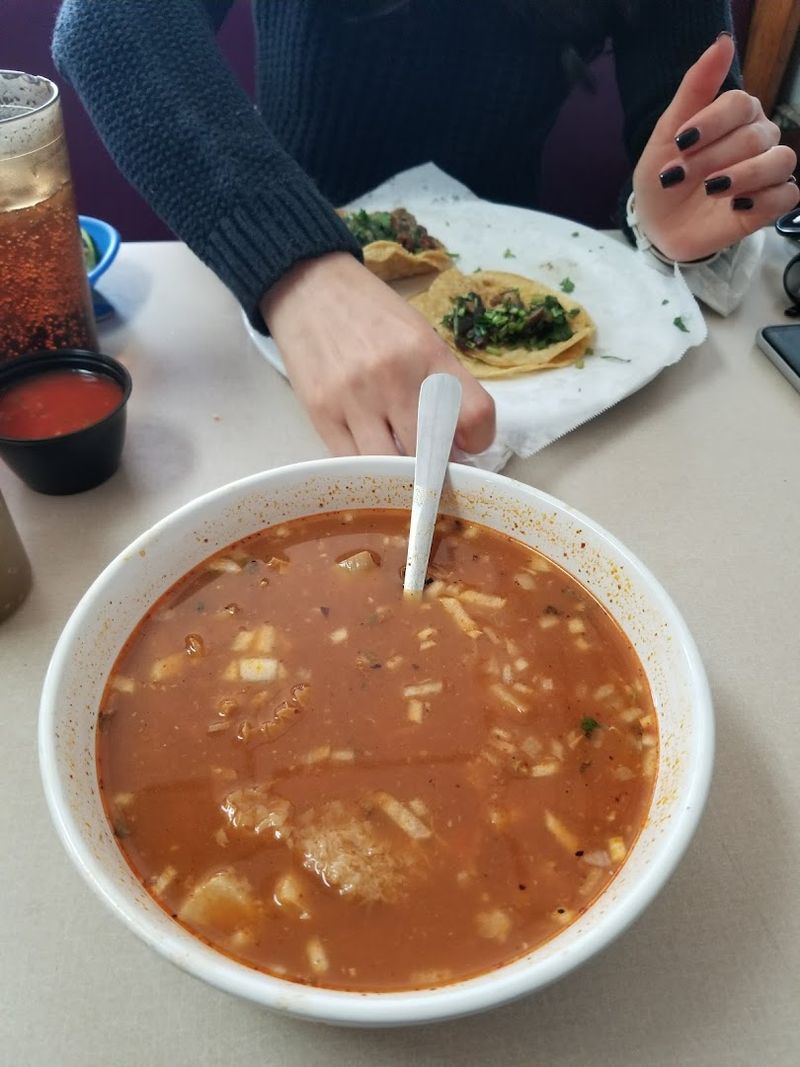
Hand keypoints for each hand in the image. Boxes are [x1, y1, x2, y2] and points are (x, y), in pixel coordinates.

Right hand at [260, 252, 495, 455]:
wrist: (309, 288)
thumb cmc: (372, 315)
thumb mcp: (420, 335)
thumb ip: (442, 384)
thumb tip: (458, 444)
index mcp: (428, 352)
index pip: (474, 415)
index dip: (478, 440)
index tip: (468, 445)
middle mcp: (394, 377)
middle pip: (432, 452)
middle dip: (438, 465)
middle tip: (434, 462)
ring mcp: (354, 399)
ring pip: (390, 467)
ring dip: (401, 475)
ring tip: (402, 465)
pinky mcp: (321, 414)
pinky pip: (352, 464)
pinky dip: (368, 470)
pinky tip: (372, 456)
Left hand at [633, 33, 798, 261]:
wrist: (656, 224)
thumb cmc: (663, 175)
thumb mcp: (667, 133)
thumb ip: (695, 88)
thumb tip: (723, 42)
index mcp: (736, 116)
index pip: (740, 104)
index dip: (711, 122)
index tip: (681, 142)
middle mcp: (758, 139)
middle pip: (755, 135)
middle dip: (712, 157)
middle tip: (679, 176)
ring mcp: (765, 172)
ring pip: (781, 161)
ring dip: (744, 175)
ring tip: (712, 189)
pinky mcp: (768, 204)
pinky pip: (788, 195)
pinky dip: (765, 199)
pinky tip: (736, 205)